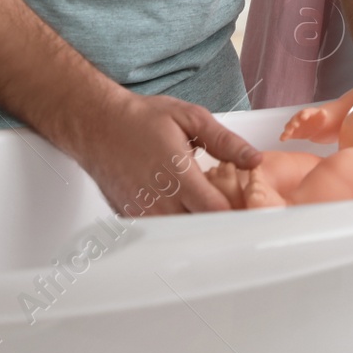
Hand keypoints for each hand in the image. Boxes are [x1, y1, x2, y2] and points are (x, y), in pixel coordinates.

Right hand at [67, 90, 259, 216]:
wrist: (98, 126)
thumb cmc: (142, 119)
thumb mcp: (190, 118)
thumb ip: (225, 142)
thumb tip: (254, 159)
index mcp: (179, 175)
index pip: (216, 212)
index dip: (236, 211)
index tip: (248, 205)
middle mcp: (159, 200)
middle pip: (200, 228)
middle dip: (219, 220)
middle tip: (231, 205)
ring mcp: (142, 213)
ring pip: (179, 234)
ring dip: (196, 224)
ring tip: (205, 205)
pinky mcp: (130, 219)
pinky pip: (159, 232)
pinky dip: (174, 226)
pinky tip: (180, 208)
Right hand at [281, 106, 336, 142]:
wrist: (315, 126)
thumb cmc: (318, 119)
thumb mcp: (322, 117)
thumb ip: (322, 114)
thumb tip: (323, 112)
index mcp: (306, 113)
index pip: (305, 112)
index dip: (304, 114)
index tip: (304, 117)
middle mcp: (298, 118)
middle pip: (295, 119)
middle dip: (294, 122)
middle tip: (295, 125)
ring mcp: (294, 125)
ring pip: (289, 126)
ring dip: (288, 129)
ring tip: (287, 133)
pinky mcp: (292, 133)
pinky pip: (287, 134)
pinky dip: (284, 136)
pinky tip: (282, 139)